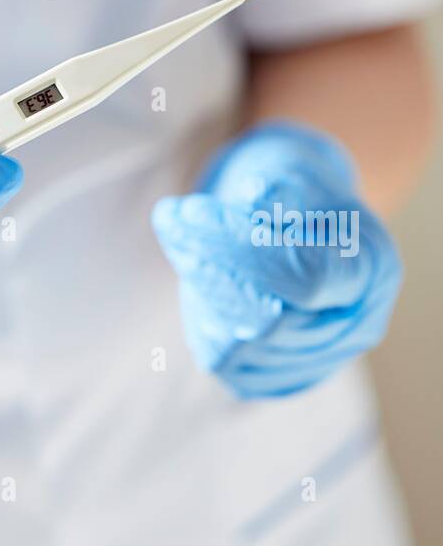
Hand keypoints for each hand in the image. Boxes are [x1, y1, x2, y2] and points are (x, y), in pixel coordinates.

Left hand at [152, 122, 401, 397]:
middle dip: (209, 265)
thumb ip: (272, 189)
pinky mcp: (274, 376)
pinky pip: (220, 355)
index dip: (241, 245)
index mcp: (374, 270)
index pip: (306, 276)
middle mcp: (357, 328)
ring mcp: (319, 361)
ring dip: (197, 286)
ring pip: (237, 343)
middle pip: (269, 319)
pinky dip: (198, 311)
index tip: (190, 208)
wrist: (299, 221)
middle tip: (171, 217)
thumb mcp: (290, 169)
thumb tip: (235, 206)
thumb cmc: (295, 188)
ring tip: (179, 235)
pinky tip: (194, 270)